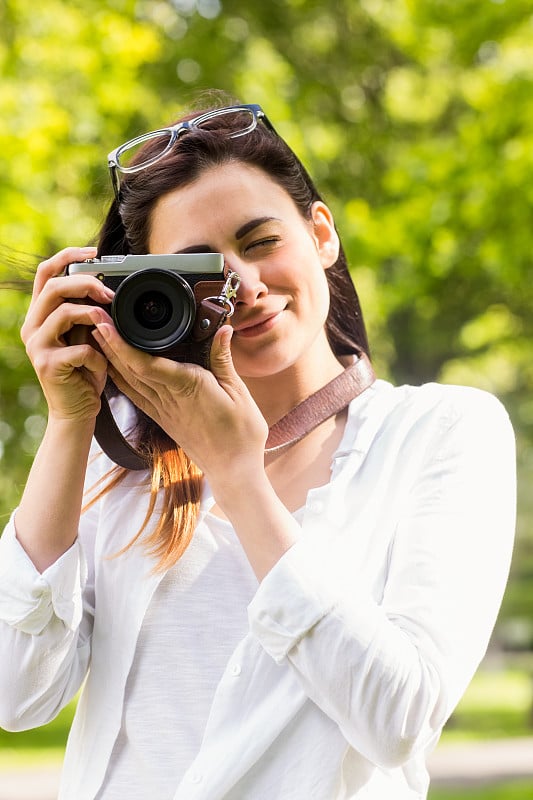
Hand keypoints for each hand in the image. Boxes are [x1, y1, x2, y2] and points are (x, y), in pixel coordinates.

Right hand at [21, 247, 113, 423]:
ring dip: (93, 317)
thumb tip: (103, 285)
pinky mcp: (48, 365)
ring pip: (64, 312)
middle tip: (109, 293)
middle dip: (85, 283)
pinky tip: (101, 367)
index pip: (45, 273)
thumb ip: (86, 312)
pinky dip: (97, 356)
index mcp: (39, 315)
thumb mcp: (85, 336)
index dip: (67, 255)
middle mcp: (32, 327)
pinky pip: (79, 348)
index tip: (94, 252)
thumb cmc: (85, 372)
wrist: (76, 411)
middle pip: (53, 287)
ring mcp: (36, 346)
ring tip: (107, 328)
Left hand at [92, 321, 268, 489]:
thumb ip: (223, 359)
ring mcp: (163, 410)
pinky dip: (121, 379)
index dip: (122, 344)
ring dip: (110, 359)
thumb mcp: (238, 392)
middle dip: (109, 343)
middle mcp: (169, 398)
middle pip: (130, 368)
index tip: (107, 325)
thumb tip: (222, 329)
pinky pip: (136, 396)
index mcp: (188, 385)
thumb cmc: (240, 433)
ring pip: (129, 381)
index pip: (146, 363)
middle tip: (92, 319)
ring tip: (95, 337)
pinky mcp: (162, 419)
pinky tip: (112, 369)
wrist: (233, 469)